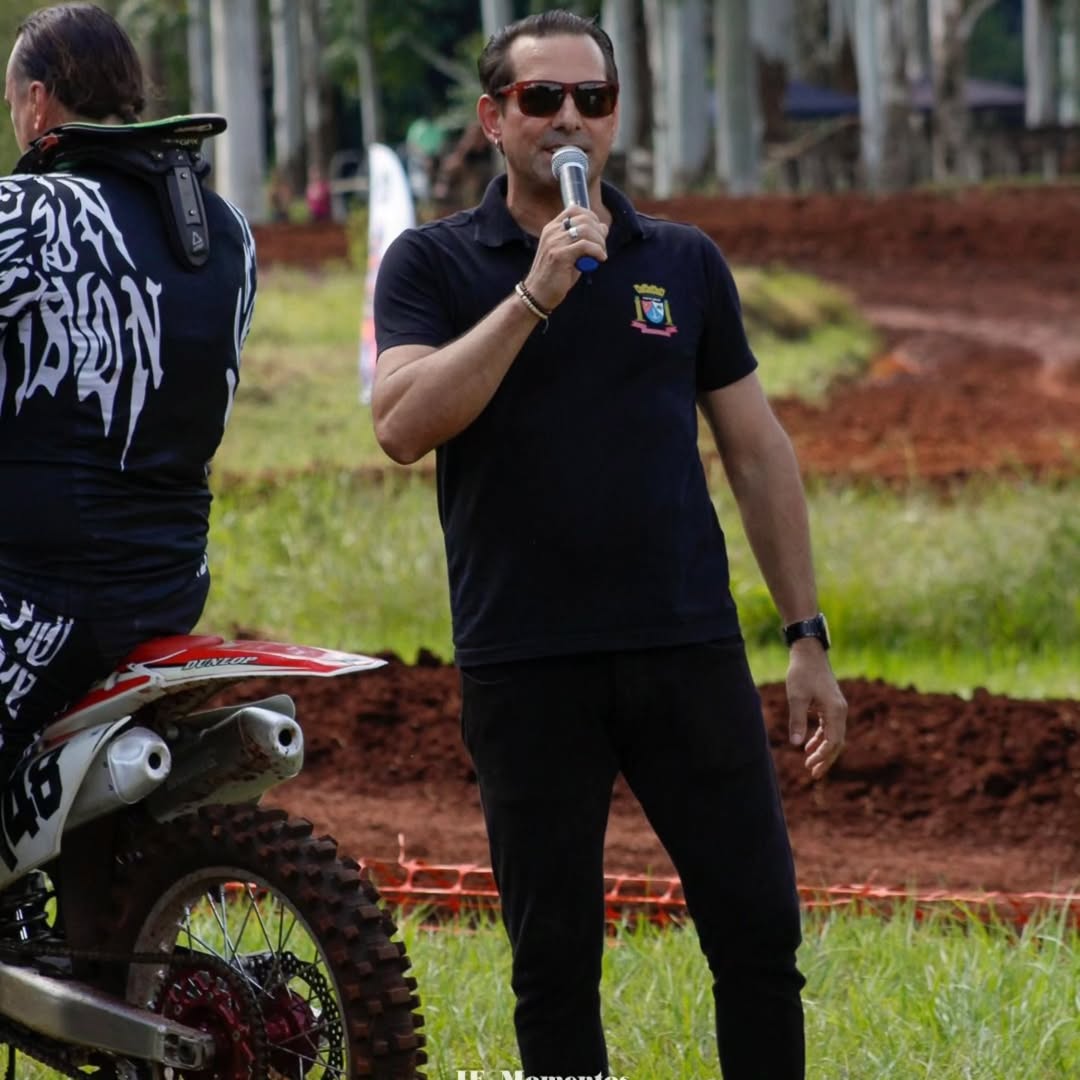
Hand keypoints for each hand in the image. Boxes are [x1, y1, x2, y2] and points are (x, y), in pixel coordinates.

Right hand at [522, 207, 607, 312]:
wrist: (538, 294)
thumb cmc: (556, 276)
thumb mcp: (570, 254)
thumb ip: (583, 241)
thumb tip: (603, 227)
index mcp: (552, 228)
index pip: (574, 209)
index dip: (591, 217)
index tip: (599, 232)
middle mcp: (552, 232)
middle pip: (584, 218)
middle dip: (599, 231)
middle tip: (602, 246)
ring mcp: (554, 242)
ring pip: (586, 230)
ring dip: (599, 242)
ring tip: (601, 254)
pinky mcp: (559, 255)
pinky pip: (585, 245)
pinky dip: (597, 251)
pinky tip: (600, 259)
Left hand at [785, 641, 846, 778]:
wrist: (808, 653)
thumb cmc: (802, 673)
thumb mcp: (796, 697)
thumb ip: (797, 720)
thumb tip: (797, 744)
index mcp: (836, 711)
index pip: (834, 741)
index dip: (824, 756)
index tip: (811, 765)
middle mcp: (840, 711)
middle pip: (837, 742)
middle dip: (826, 759)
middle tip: (813, 774)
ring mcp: (836, 708)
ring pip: (834, 736)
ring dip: (823, 751)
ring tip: (810, 765)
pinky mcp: (830, 705)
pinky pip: (829, 727)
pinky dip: (821, 738)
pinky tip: (809, 746)